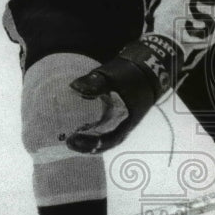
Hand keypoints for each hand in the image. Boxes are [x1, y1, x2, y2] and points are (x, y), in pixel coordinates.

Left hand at [65, 35, 182, 153]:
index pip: (109, 139)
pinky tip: (77, 128)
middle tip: (67, 141)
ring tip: (69, 139)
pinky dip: (89, 131)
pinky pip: (101, 129)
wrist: (147, 69)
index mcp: (126, 119)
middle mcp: (124, 125)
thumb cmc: (130, 74)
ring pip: (103, 137)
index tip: (73, 139)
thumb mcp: (112, 76)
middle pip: (104, 143)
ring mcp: (119, 122)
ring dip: (87, 140)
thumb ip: (95, 83)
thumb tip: (75, 87)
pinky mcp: (114, 116)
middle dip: (86, 146)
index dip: (91, 142)